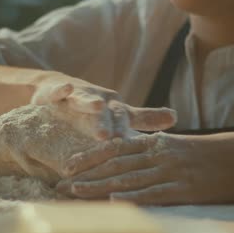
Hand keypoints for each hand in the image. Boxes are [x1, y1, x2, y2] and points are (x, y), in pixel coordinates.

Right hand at [30, 73, 176, 139]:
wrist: (62, 88)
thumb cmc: (95, 108)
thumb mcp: (119, 113)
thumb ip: (144, 118)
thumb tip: (176, 116)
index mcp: (114, 108)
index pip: (121, 122)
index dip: (124, 132)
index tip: (129, 144)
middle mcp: (98, 101)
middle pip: (104, 113)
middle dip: (107, 124)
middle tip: (110, 136)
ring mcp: (77, 96)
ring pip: (83, 101)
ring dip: (89, 103)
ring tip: (97, 106)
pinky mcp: (57, 92)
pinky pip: (58, 91)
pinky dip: (61, 90)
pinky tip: (66, 89)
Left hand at [56, 133, 233, 204]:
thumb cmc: (218, 153)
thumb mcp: (184, 146)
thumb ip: (160, 151)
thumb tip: (139, 159)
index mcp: (160, 143)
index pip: (117, 148)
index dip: (90, 156)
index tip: (69, 165)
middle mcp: (161, 154)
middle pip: (116, 164)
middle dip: (87, 174)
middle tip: (61, 183)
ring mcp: (174, 171)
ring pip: (129, 178)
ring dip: (100, 186)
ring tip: (77, 192)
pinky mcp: (188, 188)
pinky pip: (156, 193)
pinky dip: (134, 197)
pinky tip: (115, 202)